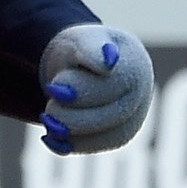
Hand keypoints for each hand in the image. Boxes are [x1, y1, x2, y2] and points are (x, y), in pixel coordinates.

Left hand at [39, 25, 153, 154]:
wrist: (81, 65)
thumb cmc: (82, 49)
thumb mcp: (81, 40)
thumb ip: (91, 48)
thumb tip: (108, 63)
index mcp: (135, 65)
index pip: (112, 84)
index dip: (81, 90)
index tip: (52, 88)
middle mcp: (140, 95)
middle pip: (112, 115)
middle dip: (72, 112)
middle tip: (46, 102)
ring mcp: (133, 119)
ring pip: (105, 137)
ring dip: (70, 130)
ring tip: (46, 117)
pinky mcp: (117, 136)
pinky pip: (95, 147)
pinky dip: (69, 145)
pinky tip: (48, 137)